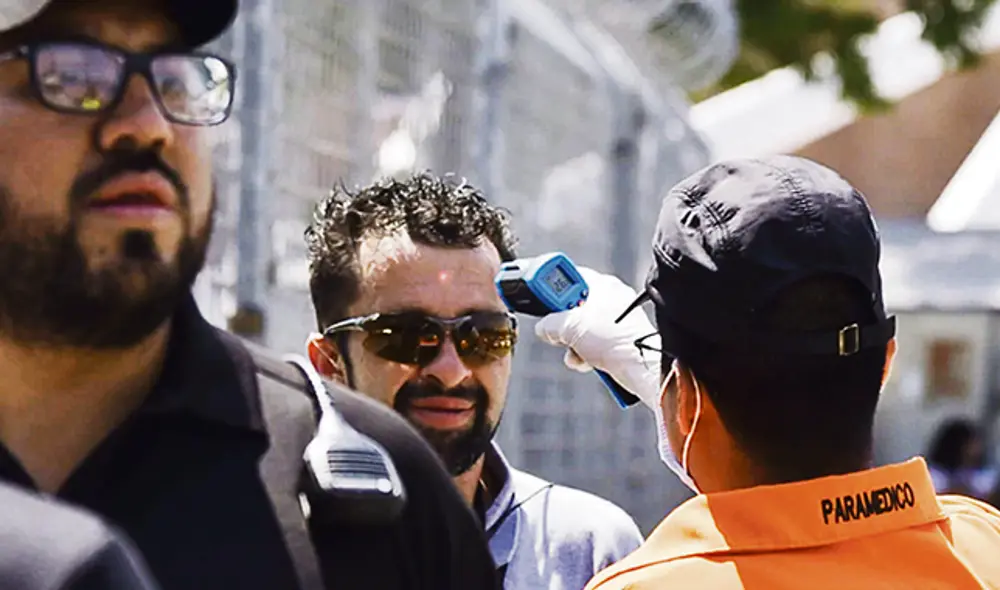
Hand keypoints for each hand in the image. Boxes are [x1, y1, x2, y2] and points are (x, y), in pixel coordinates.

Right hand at [534, 267, 661, 407]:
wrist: (641, 366)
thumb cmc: (613, 338)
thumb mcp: (569, 327)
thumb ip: (549, 324)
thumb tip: (543, 328)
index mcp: (602, 284)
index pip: (571, 276)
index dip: (553, 287)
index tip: (540, 297)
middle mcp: (611, 299)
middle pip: (574, 306)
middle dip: (562, 324)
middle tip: (558, 331)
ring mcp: (617, 321)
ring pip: (583, 329)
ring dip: (573, 344)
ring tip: (575, 352)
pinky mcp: (620, 341)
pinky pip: (594, 344)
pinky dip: (586, 354)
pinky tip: (586, 362)